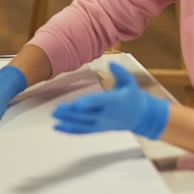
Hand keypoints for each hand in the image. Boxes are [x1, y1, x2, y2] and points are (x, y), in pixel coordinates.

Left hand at [52, 62, 169, 139]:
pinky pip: (82, 131)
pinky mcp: (98, 129)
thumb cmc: (132, 97)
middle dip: (72, 113)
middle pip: (88, 115)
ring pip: (83, 124)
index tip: (77, 103)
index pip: (100, 102)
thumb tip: (111, 62)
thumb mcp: (130, 82)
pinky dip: (69, 130)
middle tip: (57, 109)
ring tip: (54, 114)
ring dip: (68, 121)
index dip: (88, 103)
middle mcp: (107, 115)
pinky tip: (56, 126)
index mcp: (115, 102)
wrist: (140, 117)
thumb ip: (121, 72)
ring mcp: (102, 124)